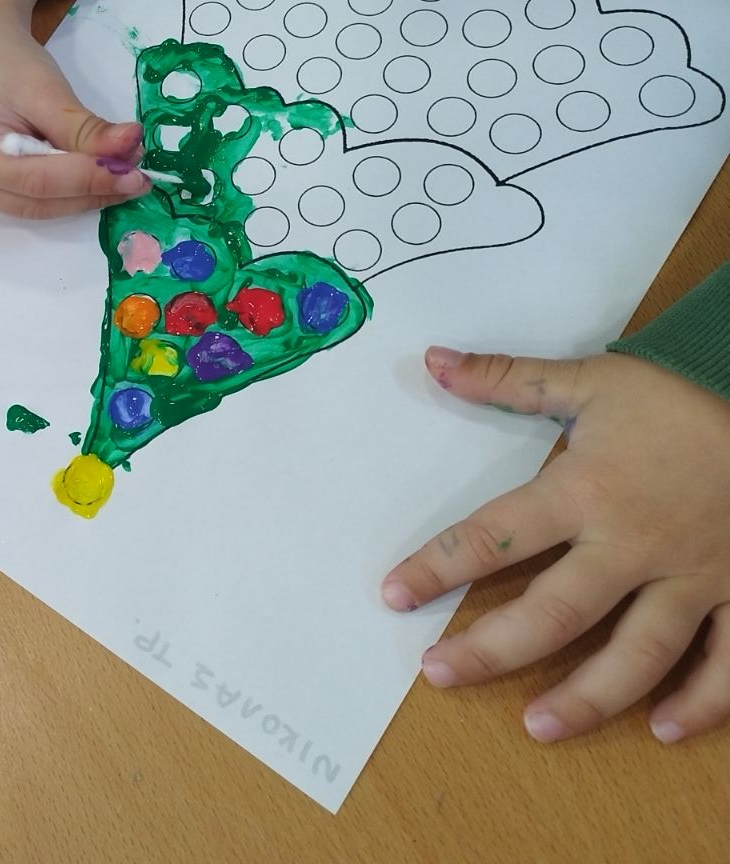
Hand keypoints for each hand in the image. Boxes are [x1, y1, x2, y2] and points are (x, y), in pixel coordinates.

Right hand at [0, 0, 147, 218]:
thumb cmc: (3, 58)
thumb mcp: (46, 88)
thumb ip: (85, 128)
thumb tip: (131, 150)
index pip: (37, 181)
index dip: (90, 179)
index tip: (135, 174)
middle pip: (35, 202)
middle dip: (90, 191)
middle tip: (137, 178)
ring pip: (33, 207)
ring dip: (81, 195)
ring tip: (121, 175)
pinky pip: (25, 198)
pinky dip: (63, 190)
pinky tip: (93, 176)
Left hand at [382, 346, 729, 743]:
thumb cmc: (681, 406)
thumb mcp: (595, 382)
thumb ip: (510, 379)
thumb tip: (434, 361)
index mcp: (586, 492)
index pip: (495, 536)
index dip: (438, 566)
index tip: (393, 594)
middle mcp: (633, 546)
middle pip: (556, 611)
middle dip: (493, 648)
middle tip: (439, 673)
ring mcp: (693, 579)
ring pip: (637, 653)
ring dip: (588, 696)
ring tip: (536, 726)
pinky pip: (726, 664)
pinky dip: (701, 701)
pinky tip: (663, 728)